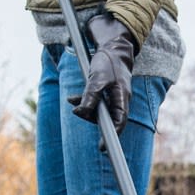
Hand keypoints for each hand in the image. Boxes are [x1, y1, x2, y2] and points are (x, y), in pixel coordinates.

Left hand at [68, 13, 137, 131]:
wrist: (112, 46)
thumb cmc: (107, 62)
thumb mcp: (96, 79)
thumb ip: (89, 97)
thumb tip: (80, 113)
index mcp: (122, 98)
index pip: (119, 122)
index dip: (111, 136)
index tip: (102, 148)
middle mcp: (120, 99)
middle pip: (107, 118)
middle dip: (91, 117)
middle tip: (77, 111)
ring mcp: (114, 96)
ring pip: (100, 110)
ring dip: (85, 108)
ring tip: (72, 100)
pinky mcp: (108, 91)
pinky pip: (96, 102)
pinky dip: (85, 101)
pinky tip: (72, 98)